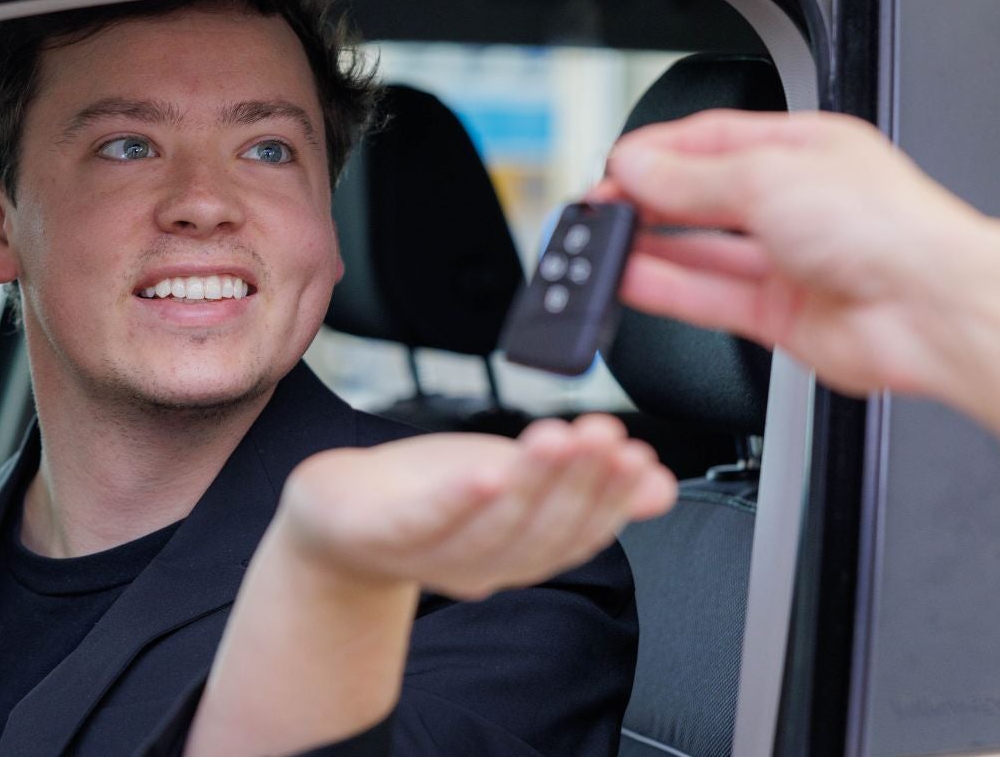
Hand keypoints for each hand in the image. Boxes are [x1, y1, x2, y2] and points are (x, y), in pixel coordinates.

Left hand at [272, 415, 675, 600]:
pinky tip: (485, 471)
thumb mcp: (517, 484)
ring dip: (532, 482)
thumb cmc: (431, 496)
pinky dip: (458, 501)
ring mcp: (431, 552)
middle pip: (542, 528)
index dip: (613, 499)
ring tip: (561, 438)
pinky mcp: (384, 531)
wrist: (338, 519)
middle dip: (580, 481)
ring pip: (494, 524)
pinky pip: (426, 520)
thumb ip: (586, 487)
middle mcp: (483, 562)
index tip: (639, 459)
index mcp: (520, 551)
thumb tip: (660, 487)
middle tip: (606, 437)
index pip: (579, 532)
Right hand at [592, 109, 994, 395]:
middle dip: (649, 201)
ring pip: (702, 251)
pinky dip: (667, 289)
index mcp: (805, 150)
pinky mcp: (782, 316)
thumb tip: (638, 169)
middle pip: (702, 196)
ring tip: (604, 248)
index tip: (615, 168)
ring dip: (651, 248)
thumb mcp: (770, 177)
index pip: (713, 141)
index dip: (658, 153)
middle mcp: (797, 203)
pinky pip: (710, 297)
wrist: (935, 310)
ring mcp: (790, 262)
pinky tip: (632, 280)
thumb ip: (693, 179)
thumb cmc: (889, 229)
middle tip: (601, 209)